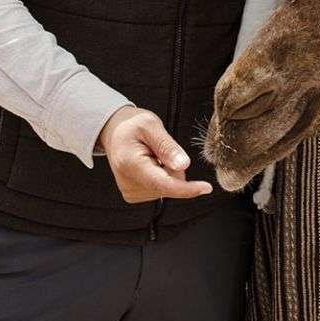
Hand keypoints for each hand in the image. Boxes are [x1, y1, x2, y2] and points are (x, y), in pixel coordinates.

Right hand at [97, 107, 212, 203]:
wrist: (113, 132)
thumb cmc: (131, 125)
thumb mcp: (151, 125)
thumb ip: (167, 146)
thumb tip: (184, 166)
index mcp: (131, 164)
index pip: (163, 184)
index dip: (186, 188)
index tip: (206, 188)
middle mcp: (129, 183)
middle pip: (169, 184)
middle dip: (174, 167)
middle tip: (159, 148)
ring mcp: (131, 192)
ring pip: (167, 187)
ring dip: (166, 170)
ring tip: (151, 154)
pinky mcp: (134, 195)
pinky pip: (161, 189)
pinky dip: (161, 175)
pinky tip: (150, 163)